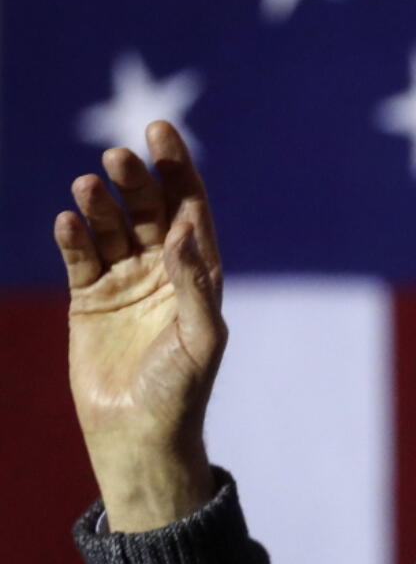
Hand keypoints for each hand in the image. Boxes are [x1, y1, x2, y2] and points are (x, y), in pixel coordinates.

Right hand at [55, 121, 225, 531]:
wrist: (138, 432)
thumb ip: (194, 284)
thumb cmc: (182, 389)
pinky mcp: (89, 300)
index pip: (191, 208)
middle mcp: (163, 270)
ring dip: (100, 205)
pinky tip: (67, 222)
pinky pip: (80, 258)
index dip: (179, 169)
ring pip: (112, 228)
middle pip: (150, 210)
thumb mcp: (200, 336)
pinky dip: (73, 238)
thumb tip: (186, 231)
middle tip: (119, 156)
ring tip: (88, 185)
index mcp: (199, 272)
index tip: (161, 131)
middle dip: (137, 181)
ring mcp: (125, 282)